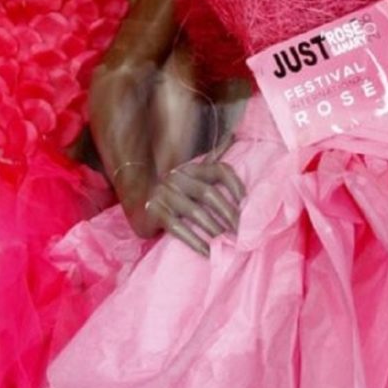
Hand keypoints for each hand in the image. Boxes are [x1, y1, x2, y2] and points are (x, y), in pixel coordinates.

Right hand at [127, 135, 245, 256]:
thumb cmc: (174, 196)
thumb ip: (212, 160)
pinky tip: (208, 252)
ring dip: (215, 230)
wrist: (139, 208)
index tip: (247, 204)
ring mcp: (164, 193)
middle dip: (229, 214)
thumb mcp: (192, 177)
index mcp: (190, 168)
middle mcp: (176, 176)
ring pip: (195, 213)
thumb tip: (234, 136)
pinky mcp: (154, 212)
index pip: (218, 169)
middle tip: (242, 233)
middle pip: (209, 193)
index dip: (235, 185)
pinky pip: (179, 229)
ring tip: (228, 244)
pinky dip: (196, 242)